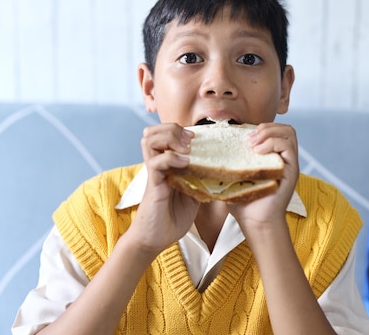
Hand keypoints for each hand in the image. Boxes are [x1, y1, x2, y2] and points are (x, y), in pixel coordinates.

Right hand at [125, 123, 199, 255]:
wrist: (156, 239)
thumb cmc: (172, 219)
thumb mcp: (193, 196)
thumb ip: (200, 182)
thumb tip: (219, 173)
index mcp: (166, 165)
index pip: (165, 135)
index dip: (179, 130)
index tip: (197, 138)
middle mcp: (158, 165)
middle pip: (153, 131)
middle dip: (173, 129)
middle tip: (190, 140)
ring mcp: (154, 173)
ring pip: (149, 139)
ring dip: (169, 138)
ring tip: (185, 148)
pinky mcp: (153, 184)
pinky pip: (156, 162)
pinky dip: (171, 158)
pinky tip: (184, 164)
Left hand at [227, 122, 299, 232]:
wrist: (255, 222)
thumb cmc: (244, 203)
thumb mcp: (233, 177)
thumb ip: (228, 162)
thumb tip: (209, 151)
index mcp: (272, 157)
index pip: (273, 130)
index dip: (260, 127)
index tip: (242, 136)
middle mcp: (283, 158)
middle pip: (283, 128)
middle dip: (265, 127)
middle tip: (249, 139)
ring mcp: (289, 164)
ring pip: (288, 132)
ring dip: (269, 133)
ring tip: (253, 144)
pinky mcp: (291, 170)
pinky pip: (288, 146)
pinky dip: (273, 143)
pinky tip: (258, 151)